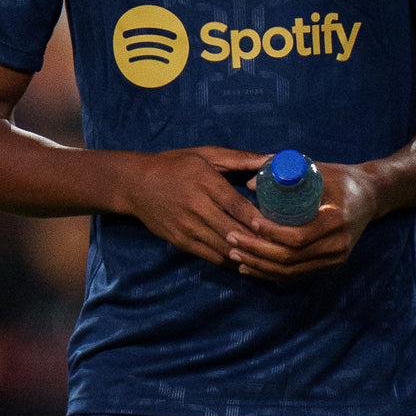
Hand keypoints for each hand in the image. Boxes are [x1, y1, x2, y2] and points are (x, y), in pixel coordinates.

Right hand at [124, 147, 269, 264]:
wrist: (135, 184)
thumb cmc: (175, 165)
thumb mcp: (206, 154)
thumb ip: (241, 158)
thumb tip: (272, 158)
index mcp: (205, 181)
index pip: (236, 205)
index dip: (258, 219)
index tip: (278, 226)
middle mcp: (196, 206)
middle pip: (232, 230)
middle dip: (257, 241)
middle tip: (280, 247)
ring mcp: (187, 226)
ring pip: (223, 247)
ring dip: (246, 255)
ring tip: (268, 258)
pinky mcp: (180, 241)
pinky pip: (210, 255)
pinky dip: (229, 260)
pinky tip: (245, 261)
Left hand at [225, 162, 380, 281]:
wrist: (370, 196)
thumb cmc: (340, 179)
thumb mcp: (317, 169)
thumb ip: (286, 172)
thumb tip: (250, 183)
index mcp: (336, 220)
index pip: (298, 236)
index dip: (271, 234)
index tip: (250, 222)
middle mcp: (338, 245)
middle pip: (291, 257)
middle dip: (257, 251)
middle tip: (232, 239)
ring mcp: (335, 260)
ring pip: (291, 271)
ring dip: (259, 266)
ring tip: (234, 254)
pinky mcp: (330, 266)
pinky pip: (297, 275)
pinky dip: (271, 274)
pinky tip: (251, 268)